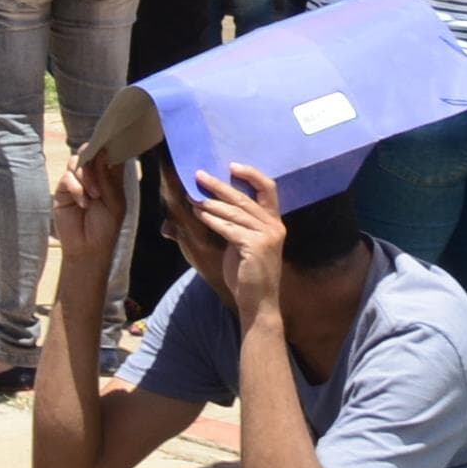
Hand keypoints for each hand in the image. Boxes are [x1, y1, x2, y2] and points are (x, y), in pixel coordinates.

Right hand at [51, 148, 129, 269]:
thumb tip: (102, 153)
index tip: (110, 144)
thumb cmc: (106, 228)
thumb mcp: (115, 204)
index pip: (109, 154)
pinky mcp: (63, 189)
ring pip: (77, 162)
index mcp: (109, 177)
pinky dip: (76, 188)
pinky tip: (83, 203)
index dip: (109, 146)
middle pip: (90, 152)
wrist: (88, 249)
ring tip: (94, 196)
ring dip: (87, 176)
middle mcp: (93, 175)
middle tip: (100, 170)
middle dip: (94, 159)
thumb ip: (108, 178)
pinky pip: (67, 177)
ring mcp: (77, 181)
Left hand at [192, 162, 289, 318]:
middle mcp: (274, 226)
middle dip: (219, 185)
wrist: (258, 303)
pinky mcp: (255, 247)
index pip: (269, 188)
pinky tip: (199, 213)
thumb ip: (234, 223)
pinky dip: (212, 219)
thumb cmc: (247, 272)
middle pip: (243, 197)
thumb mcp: (243, 242)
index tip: (231, 165)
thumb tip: (208, 202)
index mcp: (274, 222)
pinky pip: (229, 228)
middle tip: (199, 175)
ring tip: (192, 196)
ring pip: (234, 212)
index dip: (251, 174)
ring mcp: (266, 236)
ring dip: (210, 202)